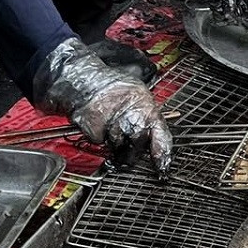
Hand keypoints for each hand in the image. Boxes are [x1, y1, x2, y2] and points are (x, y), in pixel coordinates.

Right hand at [32, 39, 172, 172]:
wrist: (84, 79)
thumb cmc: (112, 87)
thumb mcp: (138, 94)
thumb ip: (147, 116)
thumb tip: (157, 141)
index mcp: (145, 104)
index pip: (160, 134)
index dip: (162, 154)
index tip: (162, 167)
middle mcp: (130, 113)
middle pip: (138, 144)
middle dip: (133, 151)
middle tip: (127, 148)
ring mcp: (111, 120)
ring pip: (117, 146)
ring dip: (114, 142)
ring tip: (109, 125)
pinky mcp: (94, 127)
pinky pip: (99, 142)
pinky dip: (98, 137)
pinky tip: (98, 123)